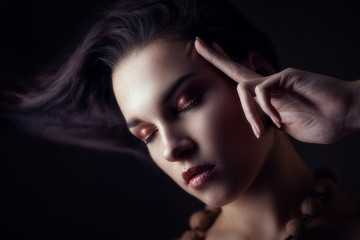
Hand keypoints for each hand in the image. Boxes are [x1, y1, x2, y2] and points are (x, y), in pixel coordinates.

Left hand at [194, 37, 359, 143]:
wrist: (347, 116)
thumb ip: (268, 121)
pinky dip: (266, 109)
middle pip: (235, 68)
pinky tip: (278, 122)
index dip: (225, 70)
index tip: (211, 58)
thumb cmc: (321, 122)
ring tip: (260, 132)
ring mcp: (277, 79)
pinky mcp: (286, 76)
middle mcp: (269, 83)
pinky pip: (262, 90)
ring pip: (243, 86)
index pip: (241, 80)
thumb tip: (256, 122)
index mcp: (268, 96)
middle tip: (198, 44)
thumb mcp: (286, 127)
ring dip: (248, 113)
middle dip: (215, 58)